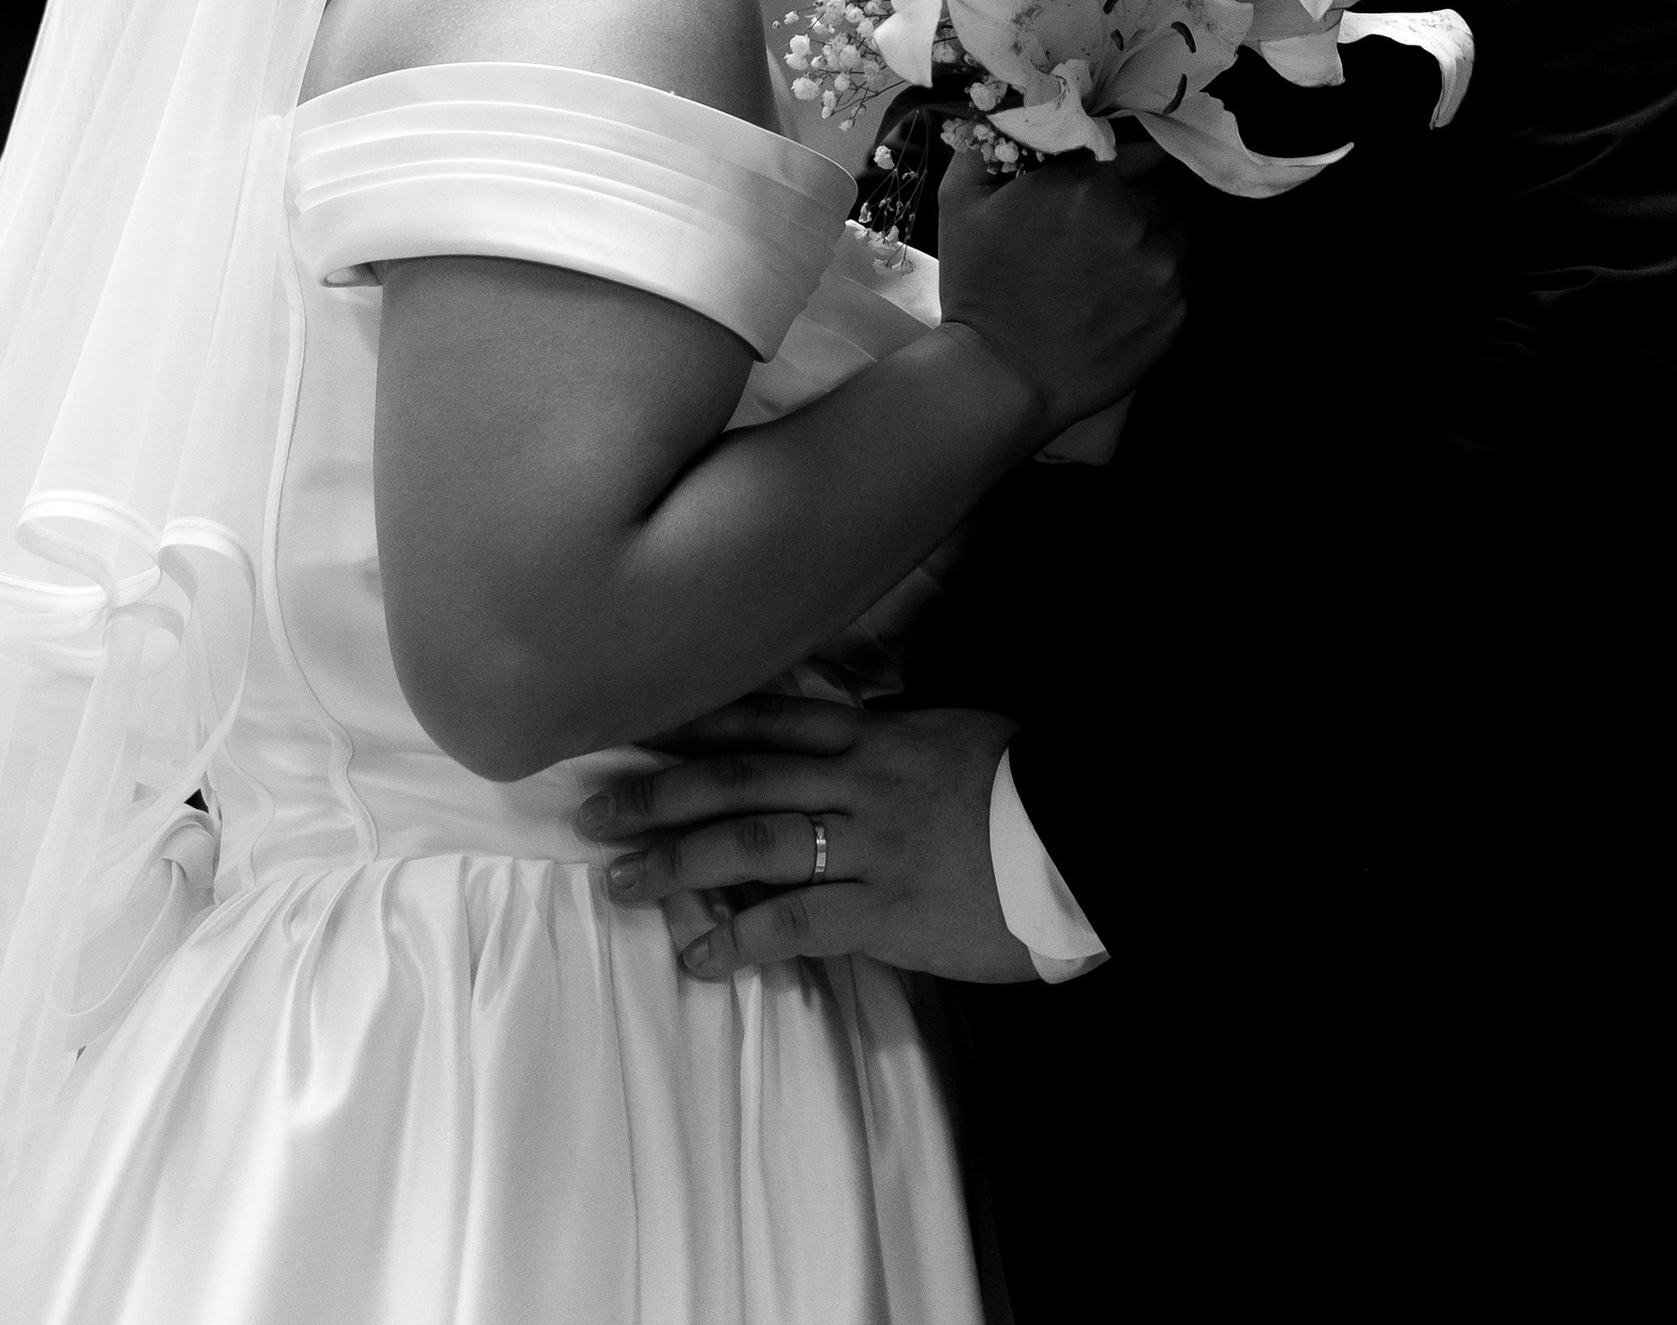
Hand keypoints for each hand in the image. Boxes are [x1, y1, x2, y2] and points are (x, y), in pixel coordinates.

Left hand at [577, 694, 1035, 982]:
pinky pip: (797, 922)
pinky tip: (699, 958)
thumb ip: (890, 734)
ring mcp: (870, 843)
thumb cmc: (1024, 783)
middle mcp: (861, 778)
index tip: (640, 731)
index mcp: (877, 734)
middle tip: (592, 813)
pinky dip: (742, 940)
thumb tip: (844, 731)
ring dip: (677, 862)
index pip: (771, 717)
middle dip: (660, 793)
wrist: (1084, 835)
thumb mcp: (952, 733)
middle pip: (740, 775)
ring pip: (753, 841)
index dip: (701, 724)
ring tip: (619, 882)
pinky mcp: (886, 910)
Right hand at [936, 135, 1184, 441]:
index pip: (1139, 146)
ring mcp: (1162, 268)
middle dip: (1141, 196)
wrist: (1001, 377)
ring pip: (1177, 230)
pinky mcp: (1177, 311)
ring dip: (1155, 235)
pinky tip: (1125, 295)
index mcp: (1088, 182)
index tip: (1108, 176)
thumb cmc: (978, 285)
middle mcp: (1135, 219)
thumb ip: (994, 140)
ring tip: (1115, 262)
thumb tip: (1018, 102)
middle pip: (1162, 186)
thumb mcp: (962, 199)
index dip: (1123, 159)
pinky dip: (1161, 279)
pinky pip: (1183, 276)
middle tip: (1108, 222)